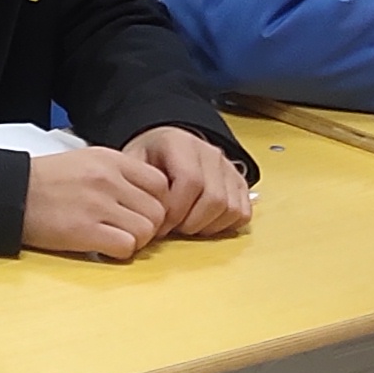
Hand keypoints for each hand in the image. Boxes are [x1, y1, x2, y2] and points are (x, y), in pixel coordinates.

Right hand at [20, 143, 173, 261]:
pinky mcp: (84, 230)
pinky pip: (126, 247)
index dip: (157, 203)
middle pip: (157, 211)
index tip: (141, 213)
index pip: (161, 184)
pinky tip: (103, 248)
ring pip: (146, 231)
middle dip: (148, 226)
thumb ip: (119, 174)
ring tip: (114, 239)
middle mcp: (108, 179)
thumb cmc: (46, 181)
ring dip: (135, 241)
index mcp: (111, 160)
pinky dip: (119, 253)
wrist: (11, 194)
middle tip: (128, 231)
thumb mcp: (86, 161)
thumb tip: (147, 199)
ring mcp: (97, 204)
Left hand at [125, 125, 252, 239]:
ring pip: (230, 208)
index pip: (190, 181)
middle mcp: (210, 153)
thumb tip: (140, 214)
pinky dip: (224, 226)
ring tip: (185, 225)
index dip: (175, 210)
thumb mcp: (132, 164)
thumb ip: (135, 184)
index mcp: (180, 143)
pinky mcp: (240, 184)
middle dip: (190, 222)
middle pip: (214, 198)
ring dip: (207, 226)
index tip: (159, 225)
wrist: (166, 148)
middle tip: (172, 229)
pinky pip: (242, 213)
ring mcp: (228, 168)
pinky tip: (202, 223)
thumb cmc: (148, 159)